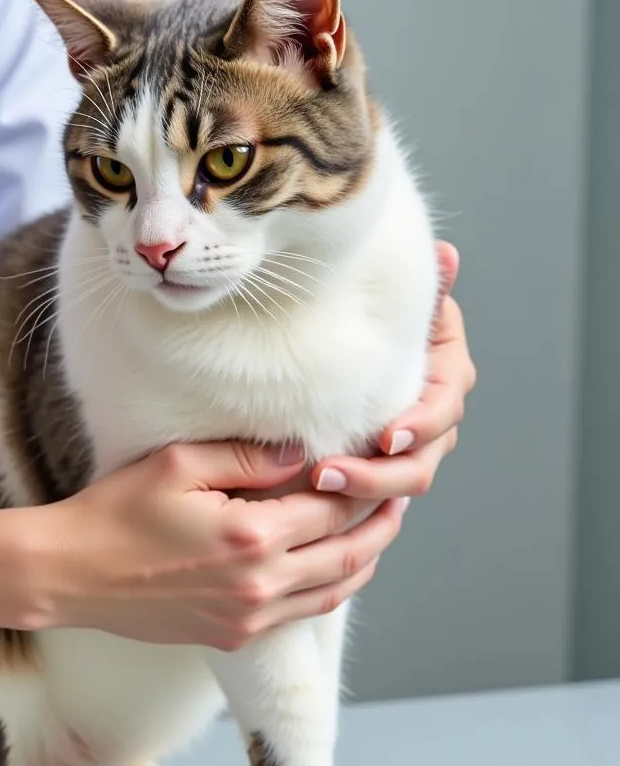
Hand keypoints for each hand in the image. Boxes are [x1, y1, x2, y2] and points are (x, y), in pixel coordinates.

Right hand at [40, 441, 408, 650]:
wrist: (70, 575)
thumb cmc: (116, 514)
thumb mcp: (179, 466)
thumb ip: (248, 458)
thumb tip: (303, 453)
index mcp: (251, 538)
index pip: (332, 509)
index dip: (360, 485)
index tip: (375, 462)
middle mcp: (260, 586)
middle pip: (348, 555)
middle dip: (380, 525)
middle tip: (399, 498)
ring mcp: (247, 619)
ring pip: (332, 592)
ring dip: (363, 561)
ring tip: (377, 532)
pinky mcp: (230, 638)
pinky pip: (300, 616)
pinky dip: (328, 590)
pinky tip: (329, 568)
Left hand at [311, 240, 475, 498]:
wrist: (324, 345)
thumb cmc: (358, 315)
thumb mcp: (383, 303)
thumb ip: (418, 289)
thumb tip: (444, 254)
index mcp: (442, 367)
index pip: (446, 403)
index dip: (422, 424)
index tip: (388, 436)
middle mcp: (433, 408)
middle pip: (426, 456)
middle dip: (383, 472)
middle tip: (330, 473)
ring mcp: (412, 443)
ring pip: (404, 482)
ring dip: (365, 490)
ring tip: (320, 483)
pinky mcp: (384, 465)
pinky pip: (380, 496)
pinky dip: (358, 505)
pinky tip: (327, 510)